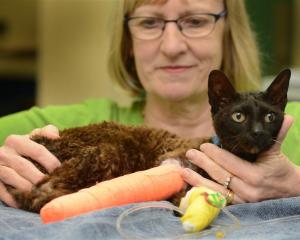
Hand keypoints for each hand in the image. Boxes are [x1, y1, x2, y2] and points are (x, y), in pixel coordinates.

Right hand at [0, 125, 60, 206]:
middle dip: (41, 178)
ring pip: (14, 180)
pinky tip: (25, 203)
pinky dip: (14, 199)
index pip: (38, 150)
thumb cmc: (29, 148)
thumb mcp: (36, 137)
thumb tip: (55, 136)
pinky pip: (3, 192)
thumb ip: (47, 132)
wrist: (7, 157)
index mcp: (17, 141)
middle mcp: (4, 153)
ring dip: (29, 189)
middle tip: (53, 186)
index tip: (60, 171)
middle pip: (26, 167)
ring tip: (42, 195)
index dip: (51, 162)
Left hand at [182, 115, 299, 203]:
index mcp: (256, 175)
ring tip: (184, 171)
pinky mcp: (238, 205)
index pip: (230, 162)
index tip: (204, 146)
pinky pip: (218, 199)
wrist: (289, 192)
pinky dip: (204, 192)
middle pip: (220, 175)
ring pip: (216, 189)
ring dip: (198, 180)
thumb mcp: (276, 152)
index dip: (215, 154)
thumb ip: (278, 136)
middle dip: (203, 163)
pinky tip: (192, 186)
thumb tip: (287, 117)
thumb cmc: (280, 169)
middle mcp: (248, 189)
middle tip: (190, 153)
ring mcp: (242, 200)